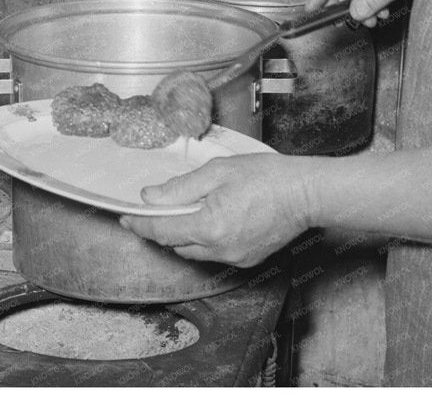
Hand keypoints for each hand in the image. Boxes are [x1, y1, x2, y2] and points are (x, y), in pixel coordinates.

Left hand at [117, 154, 314, 267]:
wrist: (305, 194)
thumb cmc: (266, 176)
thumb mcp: (217, 172)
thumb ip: (180, 187)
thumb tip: (150, 198)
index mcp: (209, 226)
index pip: (162, 231)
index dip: (140, 224)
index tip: (126, 217)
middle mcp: (220, 249)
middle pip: (175, 244)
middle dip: (161, 229)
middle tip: (153, 210)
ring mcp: (235, 258)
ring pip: (194, 251)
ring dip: (183, 235)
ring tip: (186, 210)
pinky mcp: (247, 260)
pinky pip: (214, 254)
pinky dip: (204, 240)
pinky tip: (210, 220)